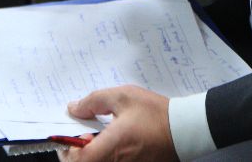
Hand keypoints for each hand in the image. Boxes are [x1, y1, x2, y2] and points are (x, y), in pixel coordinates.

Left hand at [60, 86, 174, 161]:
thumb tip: (74, 108)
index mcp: (110, 146)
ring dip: (94, 153)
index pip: (76, 159)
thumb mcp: (123, 96)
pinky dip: (107, 155)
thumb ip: (94, 101)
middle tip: (87, 135)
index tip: (72, 136)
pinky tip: (117, 143)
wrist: (184, 129)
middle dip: (80, 151)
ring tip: (104, 137)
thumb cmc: (155, 113)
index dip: (68, 148)